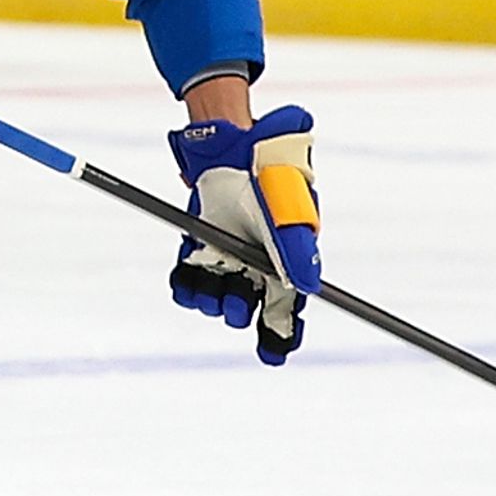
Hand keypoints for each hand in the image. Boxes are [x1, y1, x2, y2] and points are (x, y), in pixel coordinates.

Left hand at [168, 106, 321, 364]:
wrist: (230, 142)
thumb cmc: (270, 171)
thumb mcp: (289, 206)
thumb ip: (298, 248)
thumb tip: (310, 288)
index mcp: (289, 260)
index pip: (287, 310)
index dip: (281, 335)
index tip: (273, 353)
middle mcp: (257, 265)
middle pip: (250, 311)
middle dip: (242, 311)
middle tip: (237, 300)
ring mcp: (226, 257)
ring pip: (217, 300)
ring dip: (212, 299)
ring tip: (211, 286)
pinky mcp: (198, 246)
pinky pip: (188, 281)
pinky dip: (186, 285)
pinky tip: (186, 282)